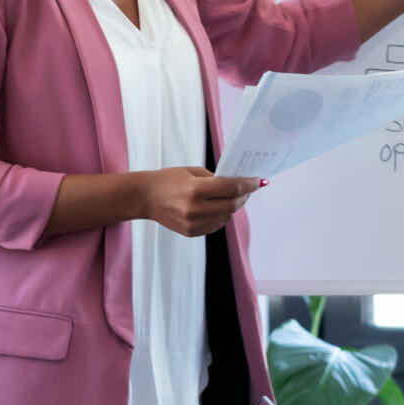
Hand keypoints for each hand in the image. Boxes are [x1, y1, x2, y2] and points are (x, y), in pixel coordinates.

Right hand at [138, 167, 261, 235]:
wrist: (144, 198)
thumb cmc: (168, 180)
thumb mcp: (192, 172)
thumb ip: (215, 179)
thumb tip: (238, 185)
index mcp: (195, 190)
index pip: (231, 188)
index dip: (249, 184)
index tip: (259, 181)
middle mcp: (195, 209)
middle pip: (232, 206)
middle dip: (243, 197)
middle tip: (247, 189)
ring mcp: (193, 224)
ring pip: (226, 218)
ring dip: (232, 207)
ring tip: (230, 197)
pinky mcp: (191, 233)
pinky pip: (216, 226)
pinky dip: (221, 216)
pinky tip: (216, 208)